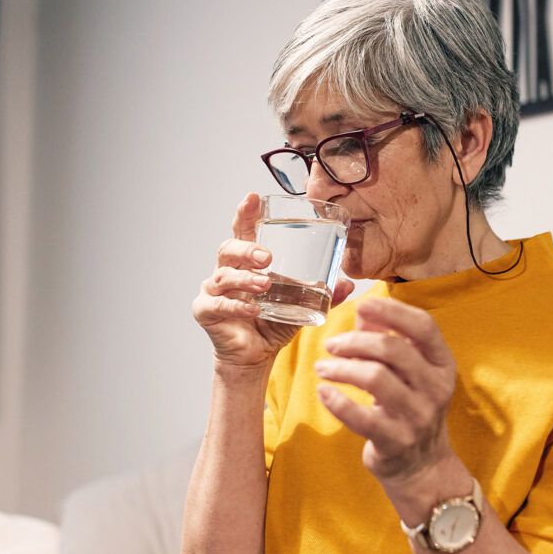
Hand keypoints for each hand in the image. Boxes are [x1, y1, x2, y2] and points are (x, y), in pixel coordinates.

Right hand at [193, 193, 355, 370]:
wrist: (255, 356)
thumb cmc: (272, 323)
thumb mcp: (300, 305)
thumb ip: (322, 294)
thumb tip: (347, 283)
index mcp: (246, 262)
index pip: (243, 231)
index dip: (245, 213)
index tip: (253, 197)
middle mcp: (226, 271)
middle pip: (227, 248)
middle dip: (246, 249)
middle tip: (266, 256)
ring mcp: (212, 291)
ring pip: (223, 276)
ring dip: (245, 279)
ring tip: (265, 284)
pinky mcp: (205, 312)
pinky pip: (218, 305)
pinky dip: (236, 306)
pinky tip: (253, 310)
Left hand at [313, 297, 456, 483]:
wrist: (422, 466)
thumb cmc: (410, 407)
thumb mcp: (410, 373)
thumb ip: (388, 340)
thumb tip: (363, 313)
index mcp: (442, 364)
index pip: (424, 326)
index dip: (392, 311)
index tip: (361, 304)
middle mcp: (435, 388)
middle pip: (393, 350)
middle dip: (355, 342)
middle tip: (331, 345)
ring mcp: (417, 416)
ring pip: (375, 378)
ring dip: (342, 368)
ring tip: (323, 368)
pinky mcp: (395, 441)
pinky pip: (361, 417)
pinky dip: (337, 402)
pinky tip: (323, 392)